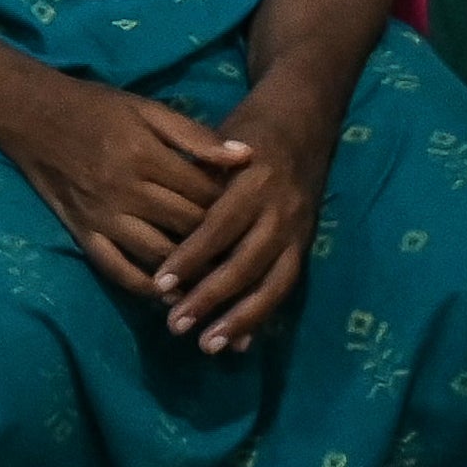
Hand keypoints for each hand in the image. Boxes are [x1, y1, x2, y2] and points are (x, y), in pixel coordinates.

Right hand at [0, 67, 241, 301]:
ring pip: (158, 255)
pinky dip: (144, 286)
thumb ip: (195, 135)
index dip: (234, 208)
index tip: (252, 216)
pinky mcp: (82, 232)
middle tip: (245, 253)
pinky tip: (167, 292)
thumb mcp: (146, 108)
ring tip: (216, 279)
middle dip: (220, 243)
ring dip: (190, 272)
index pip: (204, 194)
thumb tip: (246, 157)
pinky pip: (116, 269)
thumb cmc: (93, 106)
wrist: (29, 113)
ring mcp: (102, 216)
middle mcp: (125, 191)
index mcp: (145, 156)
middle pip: (187, 228)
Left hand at [155, 75, 340, 353]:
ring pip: (271, 283)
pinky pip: (286, 286)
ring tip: (207, 345)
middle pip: (245, 263)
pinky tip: (241, 342)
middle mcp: (280, 210)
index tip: (161, 284)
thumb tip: (161, 223)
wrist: (303, 120)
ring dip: (240, 319)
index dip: (191, 258)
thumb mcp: (217, 142)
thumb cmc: (245, 130)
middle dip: (211, 298)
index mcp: (253, 181)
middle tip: (176, 325)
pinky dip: (263, 315)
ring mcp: (297, 230)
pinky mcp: (305, 245)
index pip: (218, 227)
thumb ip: (197, 181)